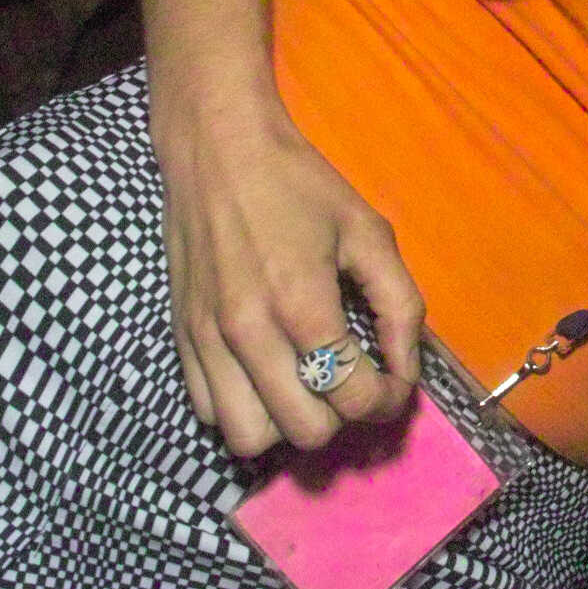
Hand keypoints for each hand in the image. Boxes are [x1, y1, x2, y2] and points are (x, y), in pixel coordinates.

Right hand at [153, 87, 424, 454]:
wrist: (216, 149)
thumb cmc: (299, 185)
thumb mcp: (369, 233)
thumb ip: (399, 305)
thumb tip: (406, 370)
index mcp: (302, 305)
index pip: (351, 397)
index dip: (386, 400)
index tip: (391, 382)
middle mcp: (249, 334)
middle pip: (306, 431)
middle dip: (341, 414)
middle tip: (351, 379)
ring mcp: (207, 342)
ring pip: (250, 438)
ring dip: (288, 423)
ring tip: (306, 387)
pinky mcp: (181, 339)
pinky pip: (210, 414)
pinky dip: (244, 409)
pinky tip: (266, 376)